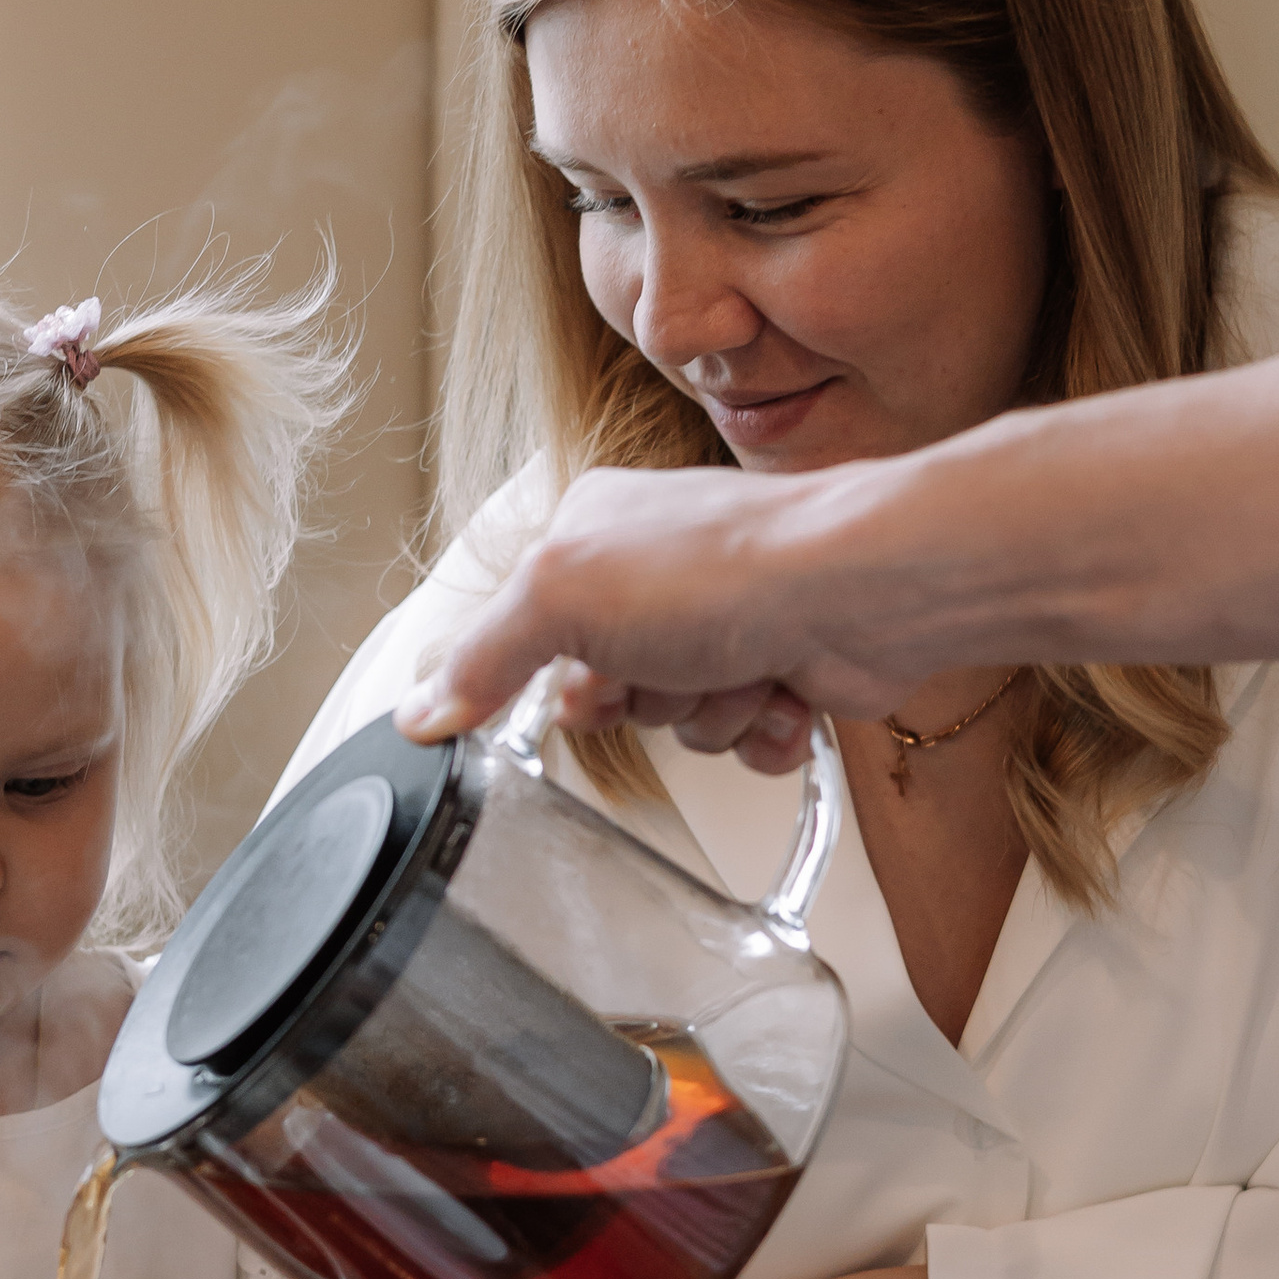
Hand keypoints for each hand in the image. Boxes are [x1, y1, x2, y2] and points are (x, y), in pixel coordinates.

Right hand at [397, 462, 916, 764]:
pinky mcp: (784, 671)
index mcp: (596, 533)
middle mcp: (662, 575)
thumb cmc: (726, 564)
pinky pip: (744, 744)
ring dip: (709, 713)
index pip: (532, 634)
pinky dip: (764, 731)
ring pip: (678, 723)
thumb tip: (419, 709)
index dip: (555, 675)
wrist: (858, 593)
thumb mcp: (559, 596)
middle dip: (642, 697)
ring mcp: (728, 624)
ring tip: (741, 665)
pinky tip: (784, 691)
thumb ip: (482, 655)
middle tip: (667, 664)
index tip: (576, 678)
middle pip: (608, 691)